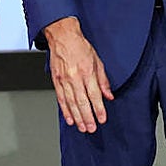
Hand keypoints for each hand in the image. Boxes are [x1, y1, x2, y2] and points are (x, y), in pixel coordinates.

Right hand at [42, 17, 112, 132]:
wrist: (62, 36)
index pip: (94, 95)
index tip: (102, 119)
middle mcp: (75, 77)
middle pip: (82, 102)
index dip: (99, 109)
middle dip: (87, 117)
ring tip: (82, 128)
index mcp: (87, 71)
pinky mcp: (56, 81)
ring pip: (71, 103)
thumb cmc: (80, 46)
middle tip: (92, 128)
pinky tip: (69, 119)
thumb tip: (109, 95)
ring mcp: (64, 80)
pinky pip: (61, 98)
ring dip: (77, 117)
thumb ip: (103, 80)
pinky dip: (65, 110)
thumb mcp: (98, 60)